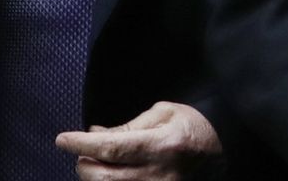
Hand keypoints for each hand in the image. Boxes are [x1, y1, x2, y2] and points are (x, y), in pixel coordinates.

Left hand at [55, 100, 222, 179]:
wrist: (225, 151)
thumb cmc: (194, 126)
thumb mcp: (162, 114)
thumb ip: (127, 127)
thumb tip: (94, 134)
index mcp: (161, 145)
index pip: (111, 148)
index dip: (82, 145)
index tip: (62, 139)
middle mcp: (160, 175)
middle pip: (104, 179)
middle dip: (84, 166)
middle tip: (83, 154)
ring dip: (95, 179)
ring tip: (96, 166)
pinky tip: (110, 176)